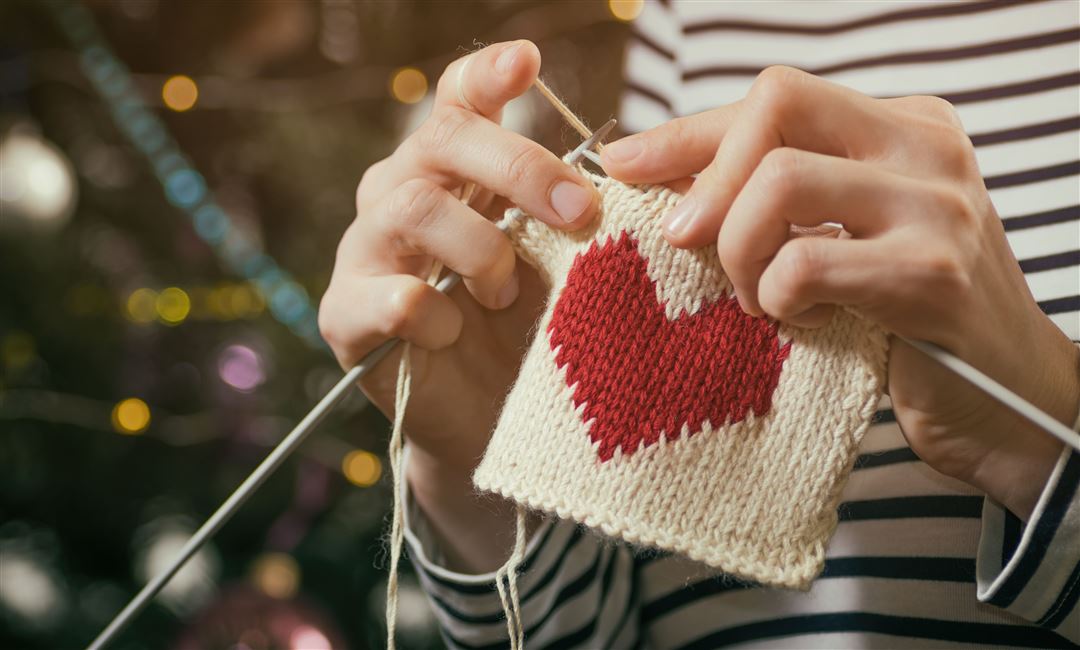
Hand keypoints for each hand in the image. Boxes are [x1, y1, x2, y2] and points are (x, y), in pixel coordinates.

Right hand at [319, 40, 597, 568]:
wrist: (489, 425)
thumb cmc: (532, 332)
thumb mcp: (568, 266)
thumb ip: (587, 217)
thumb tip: (653, 173)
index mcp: (452, 175)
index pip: (457, 103)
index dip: (487, 77)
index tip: (529, 63)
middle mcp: (399, 197)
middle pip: (438, 141)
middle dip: (516, 166)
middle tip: (578, 210)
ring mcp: (364, 254)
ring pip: (411, 207)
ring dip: (480, 248)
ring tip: (508, 294)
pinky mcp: (346, 316)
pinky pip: (391, 296)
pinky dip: (437, 314)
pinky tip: (455, 336)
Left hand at [601, 67, 1078, 518]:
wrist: (1009, 407)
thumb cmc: (905, 319)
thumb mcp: (842, 236)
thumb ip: (772, 196)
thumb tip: (658, 174)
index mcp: (904, 126)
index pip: (776, 98)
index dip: (687, 132)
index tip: (626, 166)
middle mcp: (927, 148)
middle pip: (776, 109)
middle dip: (707, 182)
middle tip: (687, 246)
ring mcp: (938, 207)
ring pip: (781, 181)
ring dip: (739, 250)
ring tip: (757, 297)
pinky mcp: (931, 275)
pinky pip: (804, 262)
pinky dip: (775, 297)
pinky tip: (795, 322)